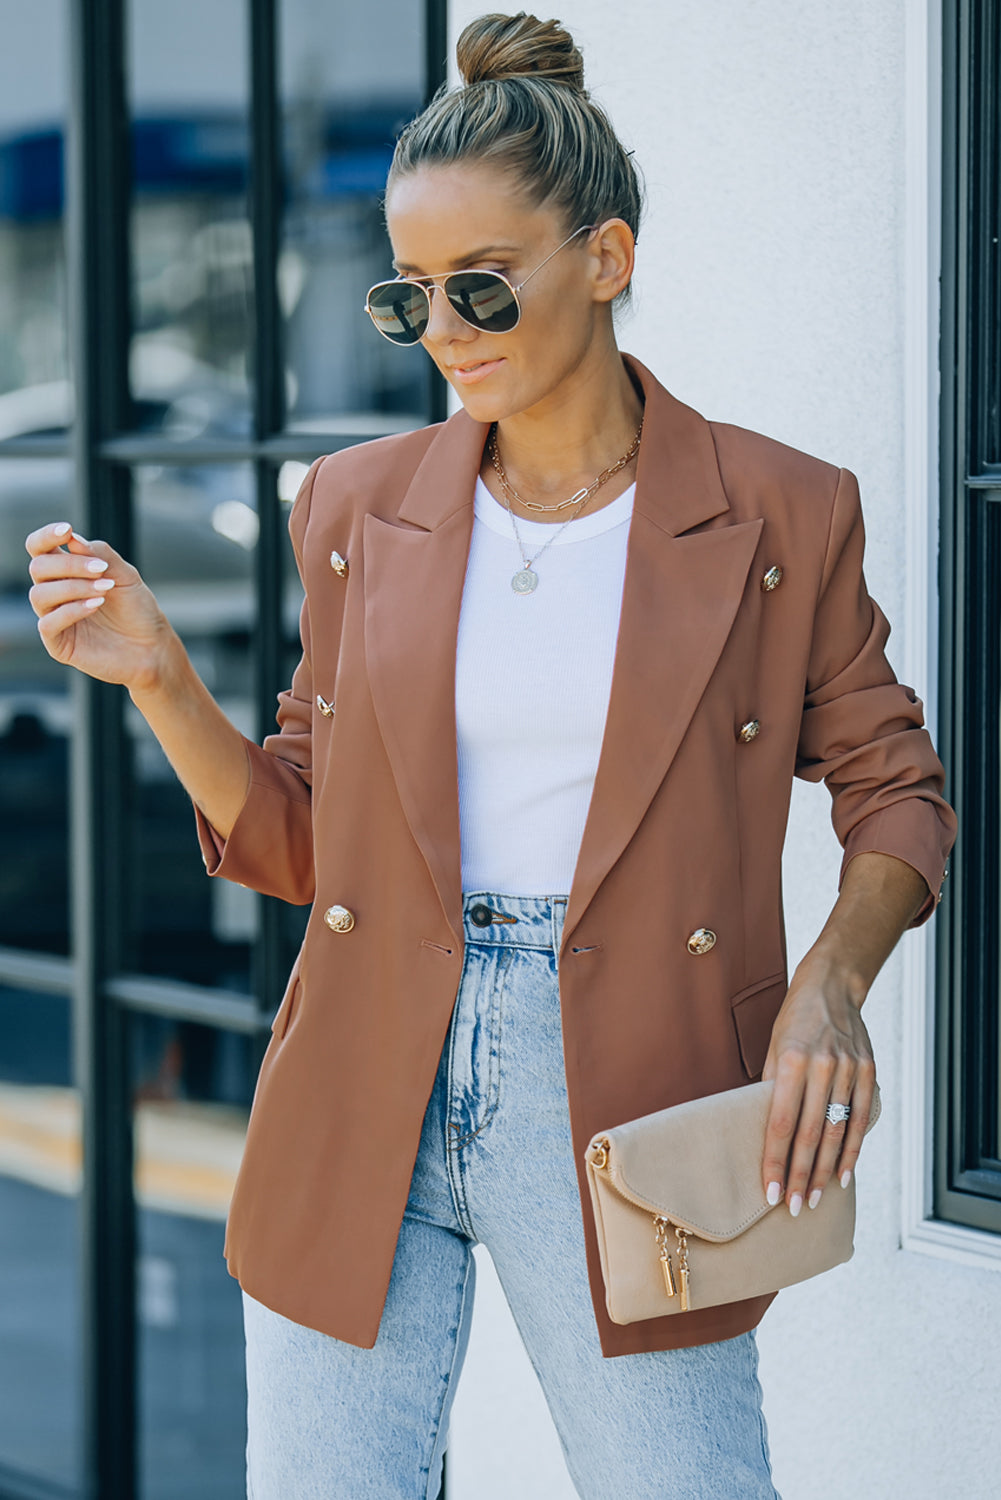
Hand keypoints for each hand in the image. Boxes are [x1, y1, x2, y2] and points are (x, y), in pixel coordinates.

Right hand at [25, 521, 176, 693]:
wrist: (152, 646)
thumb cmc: (137, 609)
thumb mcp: (125, 575)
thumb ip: (100, 555)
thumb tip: (72, 539)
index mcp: (66, 572)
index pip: (39, 548)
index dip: (46, 536)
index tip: (66, 530)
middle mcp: (55, 593)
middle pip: (38, 567)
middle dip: (70, 564)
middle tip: (102, 569)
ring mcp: (54, 618)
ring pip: (39, 594)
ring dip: (73, 587)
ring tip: (104, 590)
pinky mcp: (58, 643)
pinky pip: (47, 623)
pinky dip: (71, 610)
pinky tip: (96, 606)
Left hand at [759, 957, 876, 1215]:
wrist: (832, 987)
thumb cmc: (794, 1020)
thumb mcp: (774, 1048)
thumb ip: (771, 1088)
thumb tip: (762, 1133)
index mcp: (792, 1062)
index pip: (781, 1123)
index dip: (775, 1161)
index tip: (770, 1191)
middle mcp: (822, 1067)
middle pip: (809, 1134)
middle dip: (800, 1176)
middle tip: (793, 1207)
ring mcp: (848, 1070)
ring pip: (837, 1132)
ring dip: (825, 1171)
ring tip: (814, 1199)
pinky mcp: (868, 1072)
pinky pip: (861, 1119)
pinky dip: (852, 1150)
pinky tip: (842, 1175)